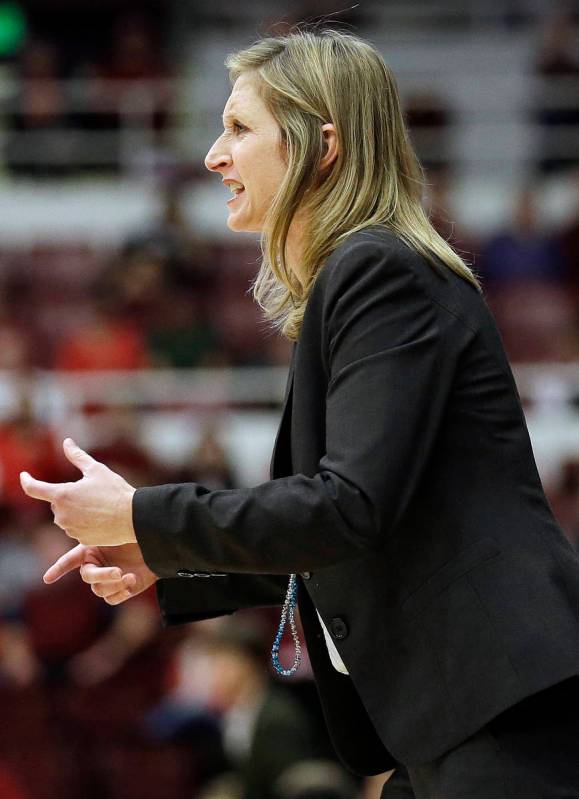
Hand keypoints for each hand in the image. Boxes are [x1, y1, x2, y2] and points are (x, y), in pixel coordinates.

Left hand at [20, 438, 136, 546]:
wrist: (133, 518)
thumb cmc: (115, 491)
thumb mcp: (96, 469)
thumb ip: (77, 456)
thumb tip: (67, 442)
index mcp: (62, 495)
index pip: (34, 488)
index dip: (26, 481)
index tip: (24, 476)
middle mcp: (62, 514)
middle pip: (57, 503)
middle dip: (69, 496)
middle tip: (91, 492)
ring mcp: (70, 529)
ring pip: (67, 516)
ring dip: (76, 510)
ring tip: (99, 506)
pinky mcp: (80, 539)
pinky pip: (77, 528)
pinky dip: (85, 522)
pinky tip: (101, 518)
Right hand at [43, 542, 157, 604]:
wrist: (160, 547)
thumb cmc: (139, 533)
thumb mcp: (123, 530)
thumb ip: (108, 535)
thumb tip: (97, 535)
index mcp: (91, 549)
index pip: (70, 559)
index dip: (58, 569)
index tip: (47, 579)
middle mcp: (96, 565)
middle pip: (88, 577)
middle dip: (102, 575)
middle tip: (118, 572)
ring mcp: (107, 579)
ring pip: (99, 590)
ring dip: (113, 585)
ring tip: (129, 576)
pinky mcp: (119, 590)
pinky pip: (111, 599)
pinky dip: (120, 593)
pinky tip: (130, 583)